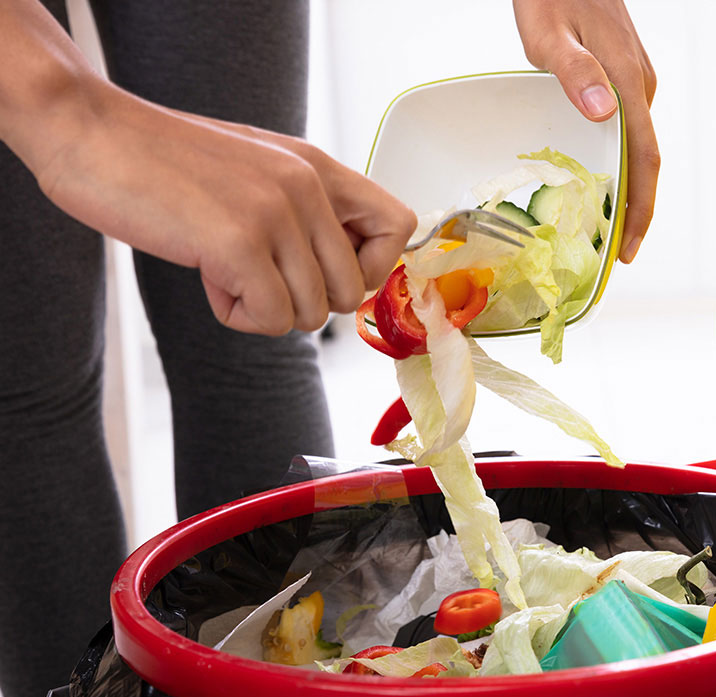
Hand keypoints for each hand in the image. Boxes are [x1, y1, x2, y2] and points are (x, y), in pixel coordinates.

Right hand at [31, 81, 415, 335]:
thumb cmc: (165, 160)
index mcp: (317, 167)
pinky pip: (269, 318)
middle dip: (304, 300)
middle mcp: (307, 186)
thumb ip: (306, 211)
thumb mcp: (258, 170)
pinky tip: (206, 275)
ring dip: (264, 307)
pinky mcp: (239, 243)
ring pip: (311, 313)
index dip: (371, 266)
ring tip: (222, 265)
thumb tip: (343, 272)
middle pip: (351, 292)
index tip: (325, 270)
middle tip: (258, 273)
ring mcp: (276, 214)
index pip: (398, 227)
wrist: (89, 131)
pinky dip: (236, 314)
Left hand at [512, 0, 658, 263]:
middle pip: (647, 161)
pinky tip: (598, 175)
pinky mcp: (623, 74)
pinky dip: (620, 160)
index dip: (641, 210)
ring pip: (639, 145)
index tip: (629, 249)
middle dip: (637, 211)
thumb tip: (605, 114)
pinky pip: (629, 128)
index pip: (645, 159)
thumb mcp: (549, 34)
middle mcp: (639, 85)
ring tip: (606, 227)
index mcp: (625, 82)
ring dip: (629, 188)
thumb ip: (574, 73)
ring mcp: (634, 78)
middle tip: (616, 252)